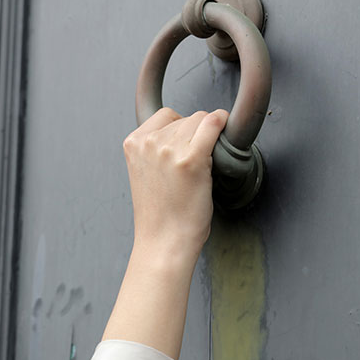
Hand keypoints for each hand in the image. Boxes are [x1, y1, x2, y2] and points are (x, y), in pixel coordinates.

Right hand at [102, 107, 227, 359]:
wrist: (164, 243)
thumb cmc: (160, 215)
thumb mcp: (145, 173)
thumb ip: (154, 149)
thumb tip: (184, 129)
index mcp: (133, 144)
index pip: (165, 116)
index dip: (181, 130)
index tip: (187, 147)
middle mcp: (148, 143)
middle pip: (185, 118)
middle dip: (195, 136)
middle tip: (195, 166)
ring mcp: (169, 150)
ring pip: (200, 120)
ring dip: (208, 137)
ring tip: (203, 166)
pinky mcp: (192, 160)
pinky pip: (213, 125)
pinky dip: (222, 123)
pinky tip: (226, 126)